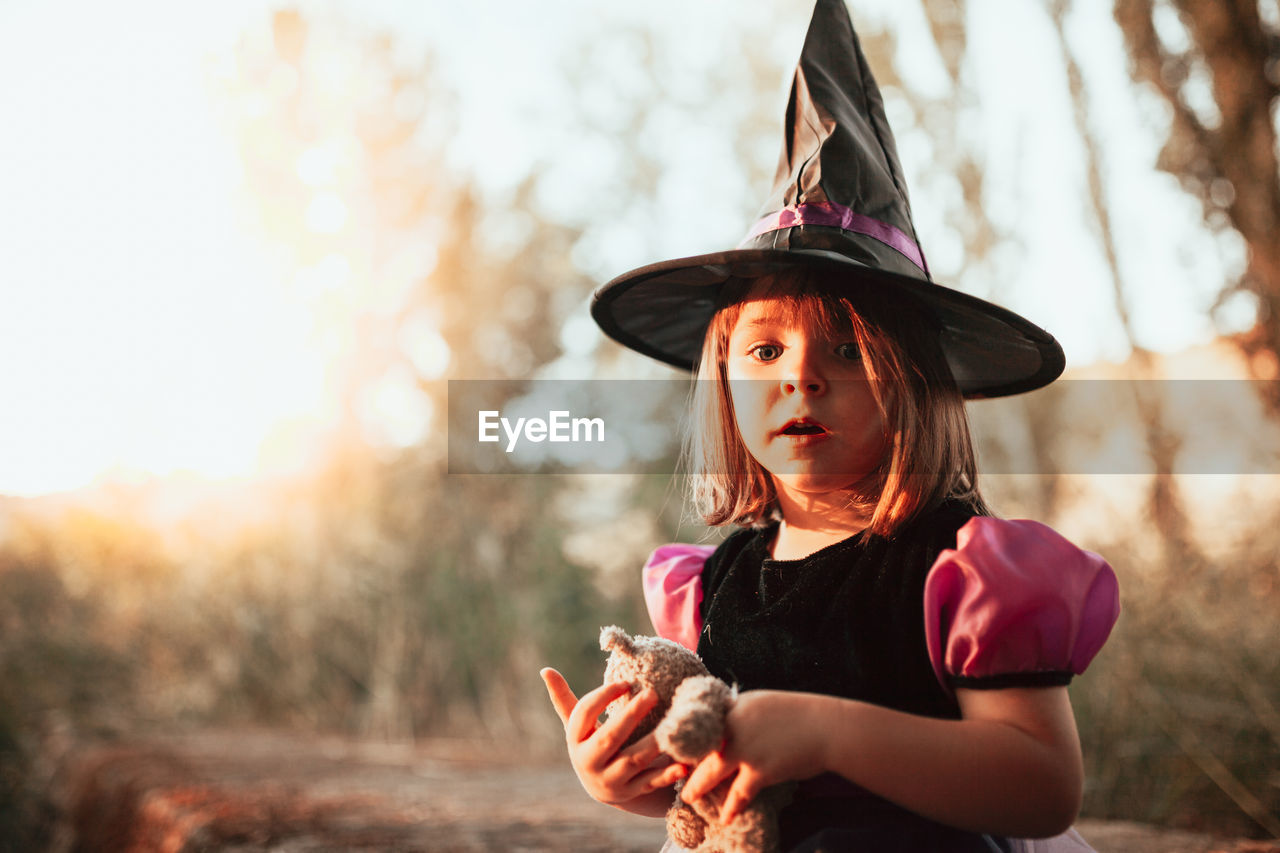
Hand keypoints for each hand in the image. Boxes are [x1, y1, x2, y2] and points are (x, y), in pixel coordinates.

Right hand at [541, 667, 688, 806]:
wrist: (603, 787)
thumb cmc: (591, 743)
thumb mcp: (578, 726)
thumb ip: (564, 699)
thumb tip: (545, 670)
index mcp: (575, 740)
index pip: (584, 714)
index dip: (603, 696)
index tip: (626, 682)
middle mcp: (588, 762)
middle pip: (608, 738)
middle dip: (631, 715)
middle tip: (653, 693)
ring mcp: (611, 780)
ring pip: (633, 761)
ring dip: (652, 743)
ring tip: (672, 722)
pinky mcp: (632, 793)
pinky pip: (651, 783)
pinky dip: (667, 775)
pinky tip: (682, 764)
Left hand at [679, 689, 825, 821]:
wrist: (827, 726)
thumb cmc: (797, 715)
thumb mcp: (761, 704)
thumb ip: (739, 714)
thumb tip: (723, 724)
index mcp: (732, 706)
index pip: (700, 724)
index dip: (687, 740)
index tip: (677, 752)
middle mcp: (733, 725)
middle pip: (698, 748)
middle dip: (686, 764)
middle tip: (676, 775)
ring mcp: (745, 748)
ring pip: (711, 772)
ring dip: (698, 787)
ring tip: (690, 797)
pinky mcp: (760, 770)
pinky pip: (738, 793)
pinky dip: (731, 807)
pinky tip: (725, 818)